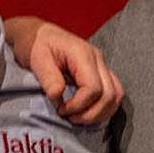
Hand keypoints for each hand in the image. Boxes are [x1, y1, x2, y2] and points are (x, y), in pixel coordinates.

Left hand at [8, 17, 123, 125]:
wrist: (38, 35)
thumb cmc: (37, 44)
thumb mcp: (37, 59)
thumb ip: (49, 78)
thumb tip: (59, 97)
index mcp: (83, 54)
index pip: (93, 88)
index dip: (79, 105)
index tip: (60, 109)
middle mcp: (97, 59)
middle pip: (110, 95)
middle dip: (91, 113)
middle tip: (70, 117)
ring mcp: (102, 66)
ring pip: (116, 95)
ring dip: (100, 113)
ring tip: (78, 117)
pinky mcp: (101, 72)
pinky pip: (113, 93)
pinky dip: (104, 107)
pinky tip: (86, 112)